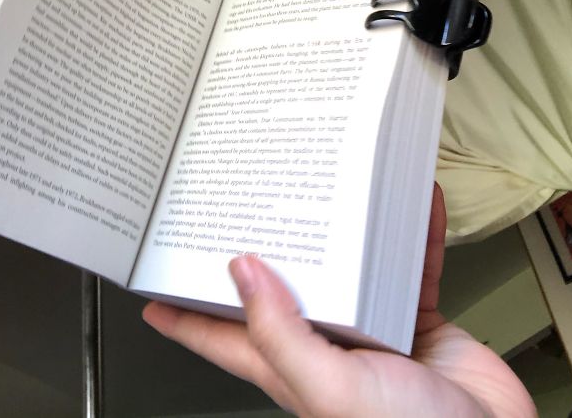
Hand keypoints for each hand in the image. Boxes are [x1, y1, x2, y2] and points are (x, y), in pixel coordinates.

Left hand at [142, 186, 534, 416]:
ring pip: (348, 267)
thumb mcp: (332, 389)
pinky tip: (419, 202)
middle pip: (284, 289)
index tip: (151, 284)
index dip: (183, 315)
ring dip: (347, 227)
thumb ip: (283, 334)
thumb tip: (241, 271)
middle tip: (248, 198)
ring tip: (338, 181)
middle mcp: (325, 347)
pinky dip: (417, 233)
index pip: (222, 338)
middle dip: (267, 246)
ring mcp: (371, 331)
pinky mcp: (414, 321)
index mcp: (291, 368)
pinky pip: (411, 264)